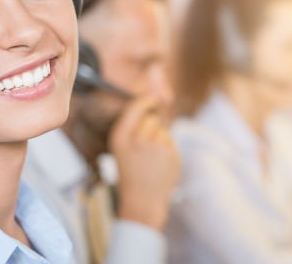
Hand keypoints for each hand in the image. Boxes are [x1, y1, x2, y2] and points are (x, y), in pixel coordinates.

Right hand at [109, 96, 181, 229]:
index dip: (145, 101)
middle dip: (152, 127)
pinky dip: (168, 149)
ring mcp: (155, 148)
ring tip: (151, 158)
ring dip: (160, 139)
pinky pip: (171, 141)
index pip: (135, 108)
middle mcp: (136, 140)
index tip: (152, 100)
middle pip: (152, 119)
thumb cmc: (132, 169)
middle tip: (146, 146)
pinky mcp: (170, 155)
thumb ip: (136, 119)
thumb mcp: (125, 145)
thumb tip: (156, 92)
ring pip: (163, 130)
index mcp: (120, 137)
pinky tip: (160, 164)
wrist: (142, 199)